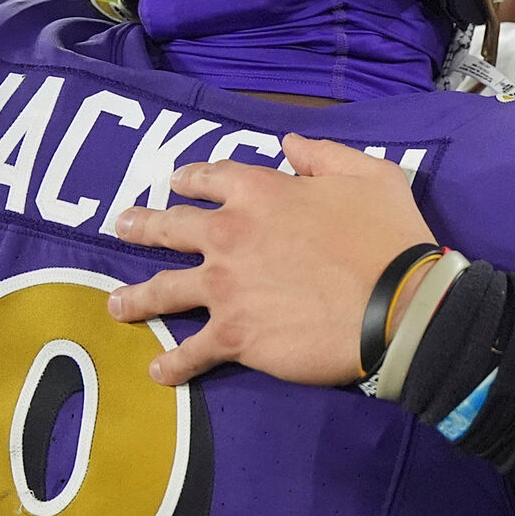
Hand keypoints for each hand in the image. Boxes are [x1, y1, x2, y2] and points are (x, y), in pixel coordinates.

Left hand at [106, 134, 439, 386]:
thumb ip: (322, 155)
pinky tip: (158, 372)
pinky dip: (173, 364)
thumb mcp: (367, 174)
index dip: (191, 178)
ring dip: (136, 297)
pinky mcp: (233, 335)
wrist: (398, 306)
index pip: (210, 178)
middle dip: (142, 225)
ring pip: (164, 289)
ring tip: (116, 305)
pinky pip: (192, 352)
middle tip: (123, 227)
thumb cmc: (389, 237)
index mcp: (259, 191)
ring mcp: (225, 288)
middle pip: (170, 227)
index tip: (177, 183)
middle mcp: (229, 235)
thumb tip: (288, 143)